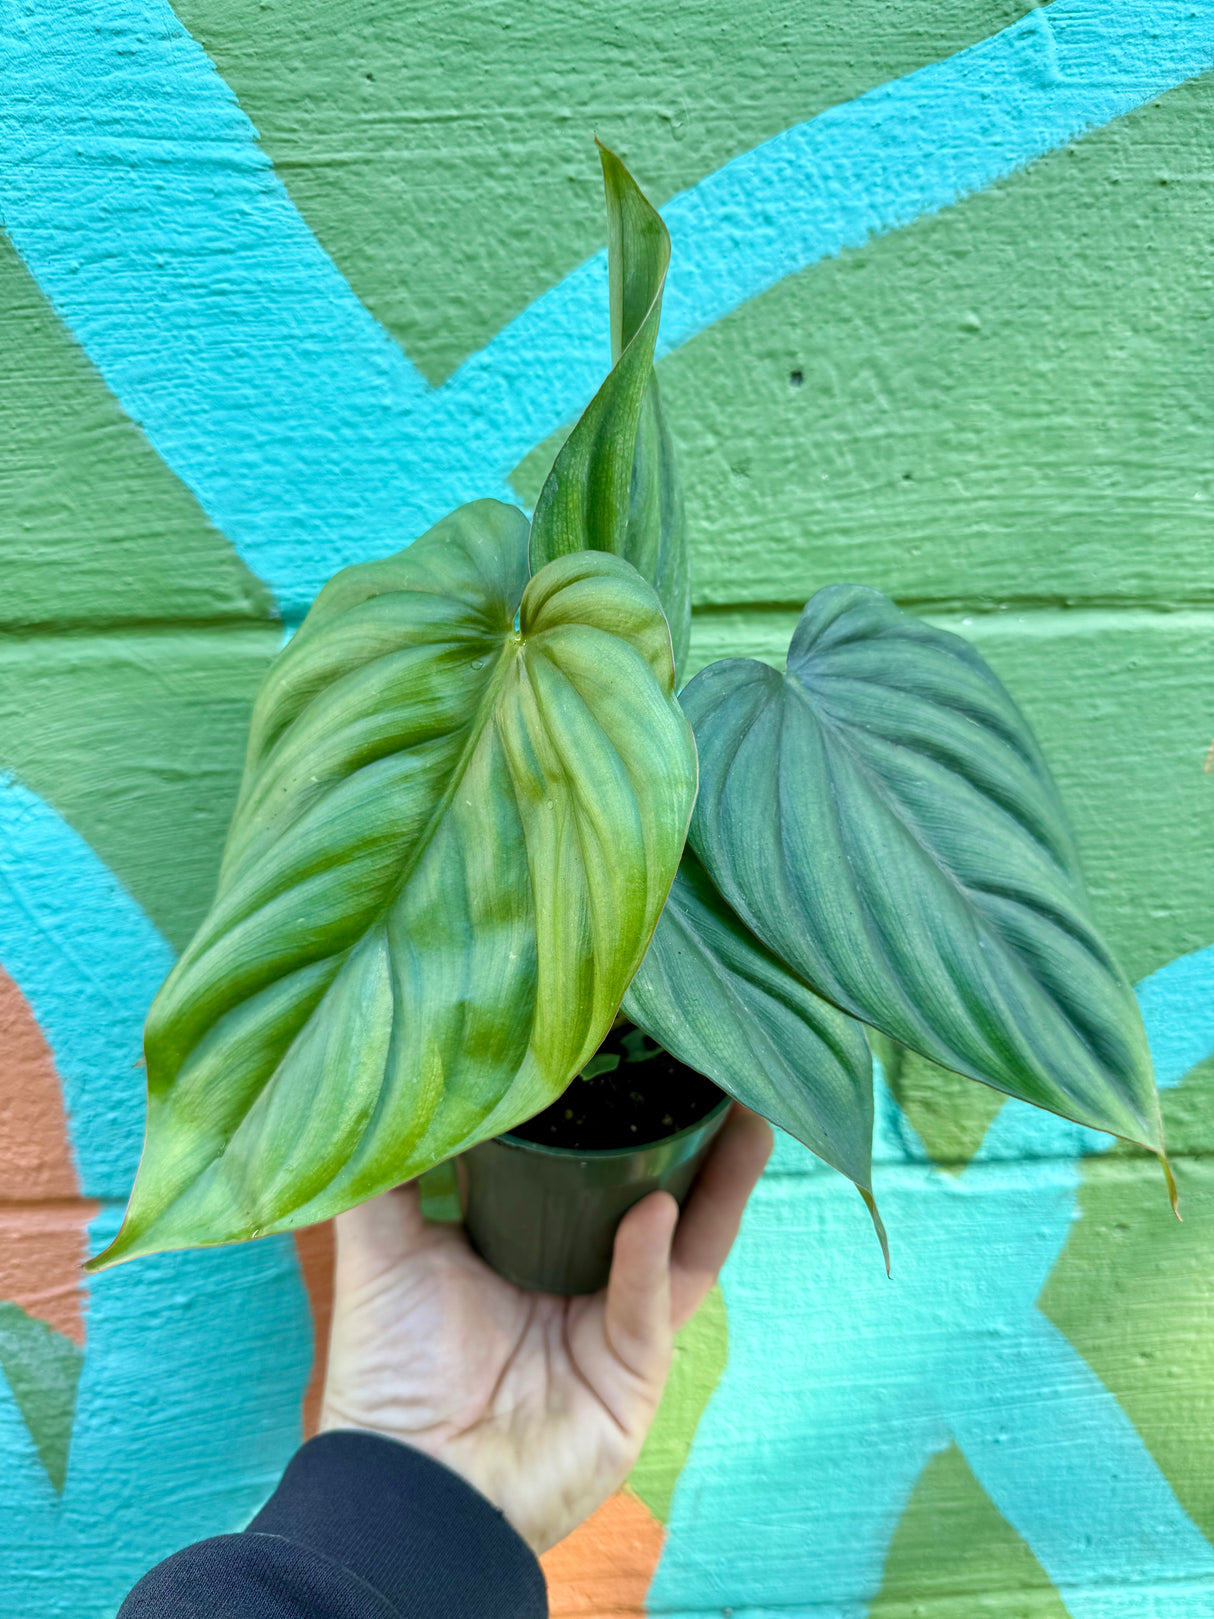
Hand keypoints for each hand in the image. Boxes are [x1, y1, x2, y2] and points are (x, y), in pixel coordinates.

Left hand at [319, 1104, 772, 1552]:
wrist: (403, 1481)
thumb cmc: (388, 1367)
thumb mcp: (384, 1248)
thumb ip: (390, 1171)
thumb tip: (392, 1078)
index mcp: (533, 1240)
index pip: (594, 1162)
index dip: (621, 1109)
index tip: (640, 1039)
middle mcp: (585, 1273)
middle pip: (660, 1190)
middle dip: (695, 1133)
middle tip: (717, 1064)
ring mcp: (616, 1324)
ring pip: (686, 1242)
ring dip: (720, 1183)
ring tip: (746, 1117)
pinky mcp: (632, 1375)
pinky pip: (649, 1306)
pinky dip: (649, 1258)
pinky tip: (654, 1209)